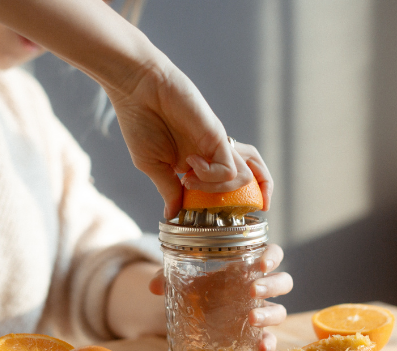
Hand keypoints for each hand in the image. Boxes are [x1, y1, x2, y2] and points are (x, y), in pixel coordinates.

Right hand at [105, 55, 272, 217]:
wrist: (138, 88)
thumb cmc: (141, 123)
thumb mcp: (153, 166)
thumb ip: (168, 190)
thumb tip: (173, 215)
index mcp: (199, 164)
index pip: (226, 186)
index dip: (226, 202)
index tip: (204, 215)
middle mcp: (213, 156)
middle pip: (252, 176)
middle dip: (258, 195)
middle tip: (244, 208)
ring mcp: (217, 146)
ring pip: (247, 175)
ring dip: (222, 190)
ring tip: (192, 182)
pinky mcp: (217, 136)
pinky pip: (229, 169)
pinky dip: (211, 176)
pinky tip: (190, 167)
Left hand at [149, 243, 292, 350]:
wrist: (198, 315)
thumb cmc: (200, 289)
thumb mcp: (186, 281)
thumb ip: (169, 278)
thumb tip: (153, 286)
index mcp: (247, 267)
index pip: (272, 254)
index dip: (273, 256)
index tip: (263, 263)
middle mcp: (258, 289)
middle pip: (283, 281)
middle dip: (272, 284)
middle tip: (252, 290)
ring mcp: (260, 312)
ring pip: (281, 310)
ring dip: (270, 313)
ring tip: (252, 319)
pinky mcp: (255, 335)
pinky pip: (272, 339)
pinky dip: (269, 344)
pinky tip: (260, 349)